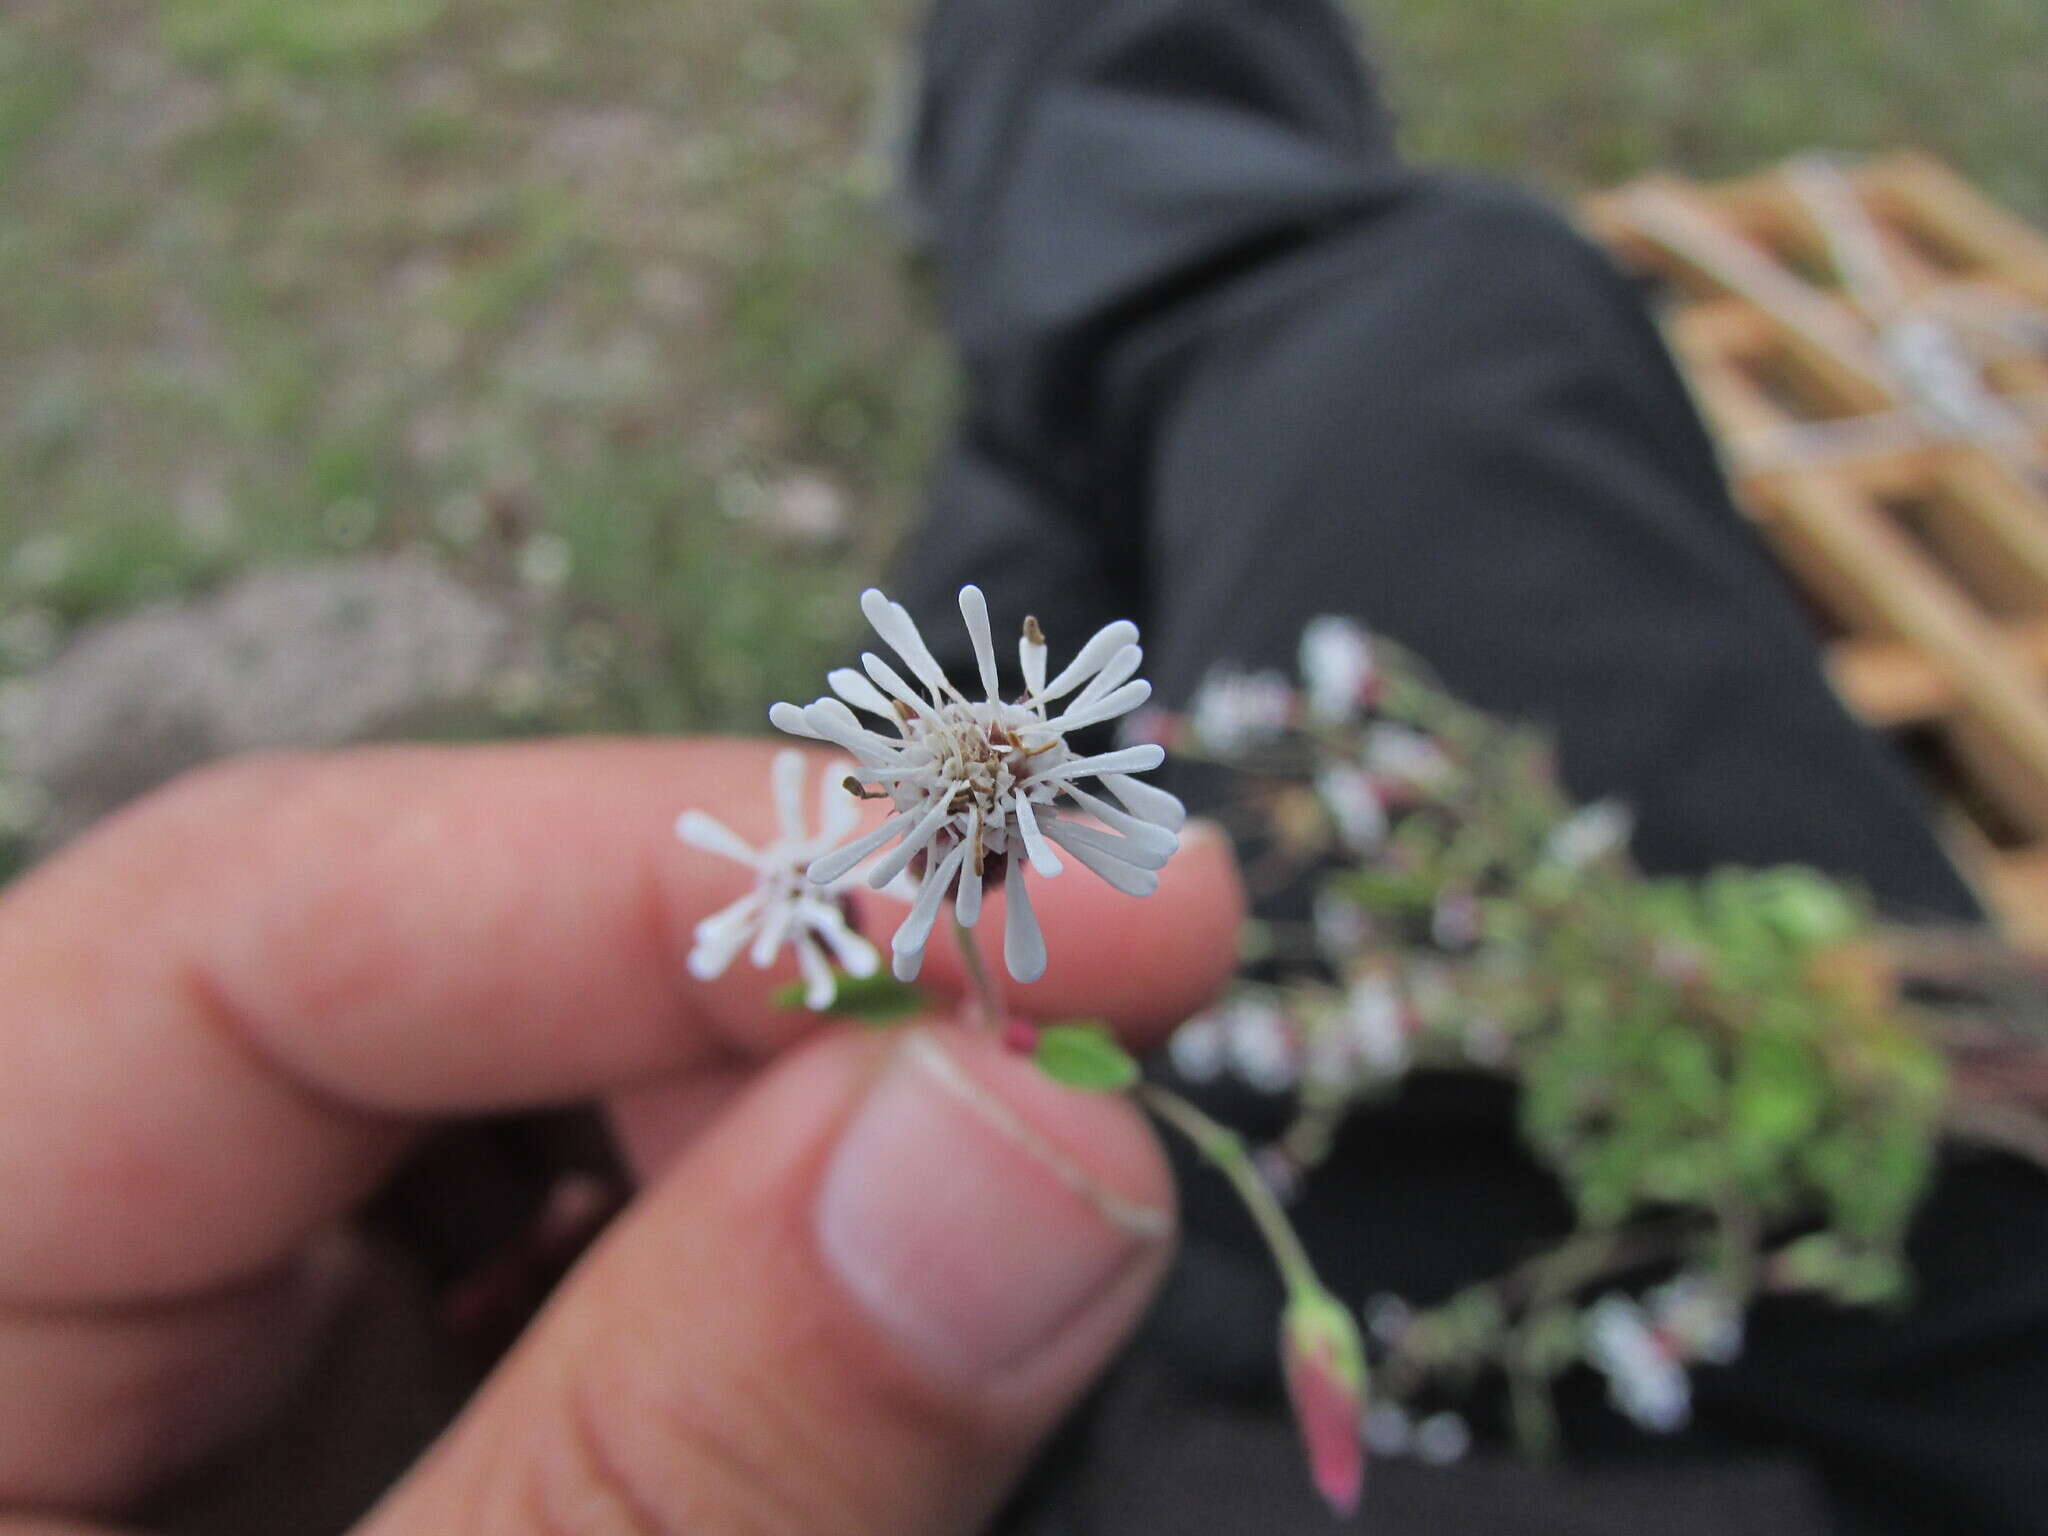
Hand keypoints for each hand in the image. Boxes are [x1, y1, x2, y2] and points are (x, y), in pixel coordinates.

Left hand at [0, 740, 1242, 1534]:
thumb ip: (682, 1467)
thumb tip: (1035, 1141)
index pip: (267, 910)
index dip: (694, 863)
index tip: (1075, 898)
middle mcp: (43, 1259)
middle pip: (434, 986)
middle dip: (791, 1012)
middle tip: (1101, 1067)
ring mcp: (213, 1343)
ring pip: (539, 1112)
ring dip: (805, 1140)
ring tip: (1029, 1186)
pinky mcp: (365, 1405)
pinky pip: (583, 1251)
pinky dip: (770, 1266)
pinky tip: (902, 1296)